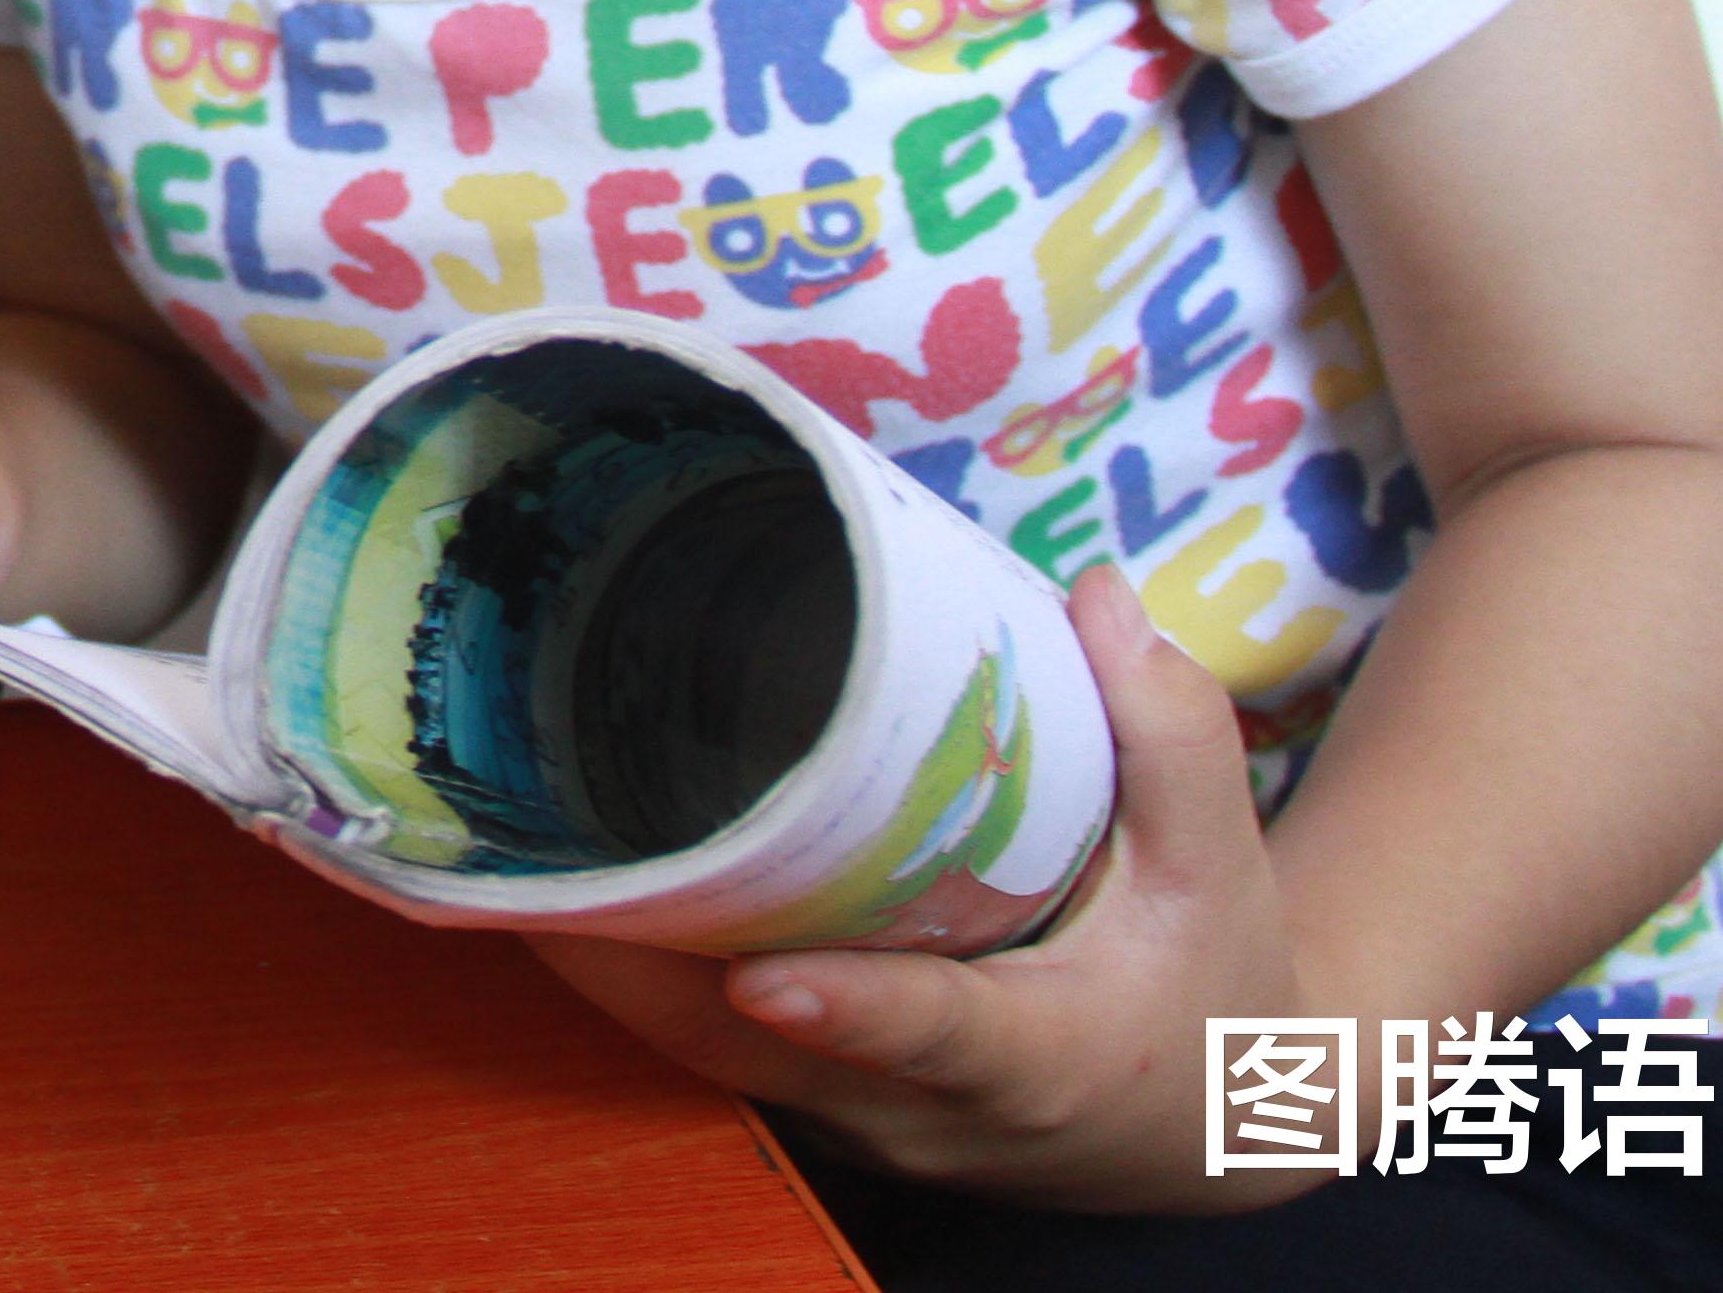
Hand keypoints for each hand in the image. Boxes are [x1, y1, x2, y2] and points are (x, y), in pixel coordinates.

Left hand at [524, 565, 1304, 1213]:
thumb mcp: (1221, 869)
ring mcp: (860, 1114)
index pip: (937, 1036)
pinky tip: (557, 883)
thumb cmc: (1217, 981)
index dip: (848, 1008)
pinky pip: (706, 1045)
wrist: (1215, 1124)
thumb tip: (1098, 597)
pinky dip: (634, 978)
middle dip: (639, 965)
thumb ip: (1171, 735)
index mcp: (1042, 1058)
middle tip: (530, 852)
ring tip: (501, 847)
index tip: (763, 971)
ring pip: (705, 1053)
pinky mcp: (820, 1097)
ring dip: (606, 969)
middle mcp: (927, 1109)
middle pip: (757, 1048)